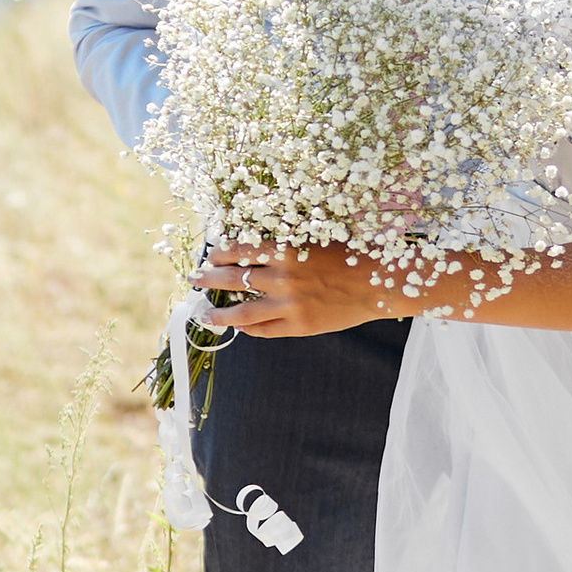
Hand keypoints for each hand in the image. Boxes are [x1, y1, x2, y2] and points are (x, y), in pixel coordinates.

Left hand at [205, 243, 417, 337]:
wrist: (378, 283)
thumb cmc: (349, 255)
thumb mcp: (314, 240)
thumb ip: (284, 247)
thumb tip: (251, 251)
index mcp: (286, 251)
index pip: (240, 251)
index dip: (220, 254)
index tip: (210, 255)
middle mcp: (283, 278)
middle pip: (233, 280)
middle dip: (209, 279)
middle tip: (193, 280)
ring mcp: (290, 305)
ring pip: (242, 313)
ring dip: (219, 314)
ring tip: (205, 314)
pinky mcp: (300, 326)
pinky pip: (265, 331)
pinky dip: (249, 329)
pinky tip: (240, 328)